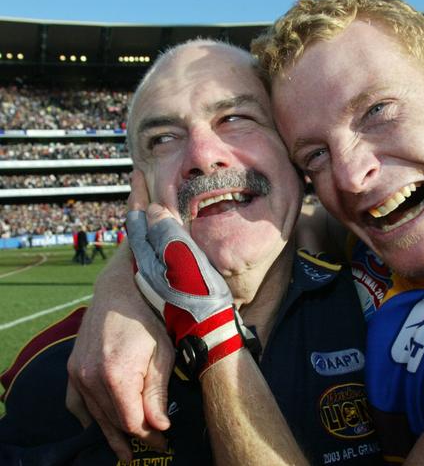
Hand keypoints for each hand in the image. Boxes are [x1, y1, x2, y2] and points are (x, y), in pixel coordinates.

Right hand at [66, 242, 173, 461]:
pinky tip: (97, 426)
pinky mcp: (72, 367)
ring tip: (125, 451)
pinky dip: (88, 416)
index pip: (132, 422)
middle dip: (135, 435)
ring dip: (112, 432)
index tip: (165, 442)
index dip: (150, 436)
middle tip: (154, 444)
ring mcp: (77, 373)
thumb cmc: (148, 318)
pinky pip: (76, 402)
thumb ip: (157, 393)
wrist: (121, 290)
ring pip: (96, 415)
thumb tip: (159, 426)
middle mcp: (90, 378)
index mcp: (116, 376)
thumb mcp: (162, 354)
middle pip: (114, 421)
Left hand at [126, 170, 247, 376]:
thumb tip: (151, 210)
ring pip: (151, 240)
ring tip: (158, 201)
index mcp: (150, 255)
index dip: (138, 193)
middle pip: (141, 227)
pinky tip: (175, 234)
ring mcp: (160, 276)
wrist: (209, 331)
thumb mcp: (185, 258)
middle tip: (144, 181)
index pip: (138, 218)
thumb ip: (167, 233)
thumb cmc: (199, 295)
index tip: (138, 171)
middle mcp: (149, 265)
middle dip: (142, 203)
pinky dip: (165, 235)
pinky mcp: (172, 285)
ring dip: (153, 219)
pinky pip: (164, 251)